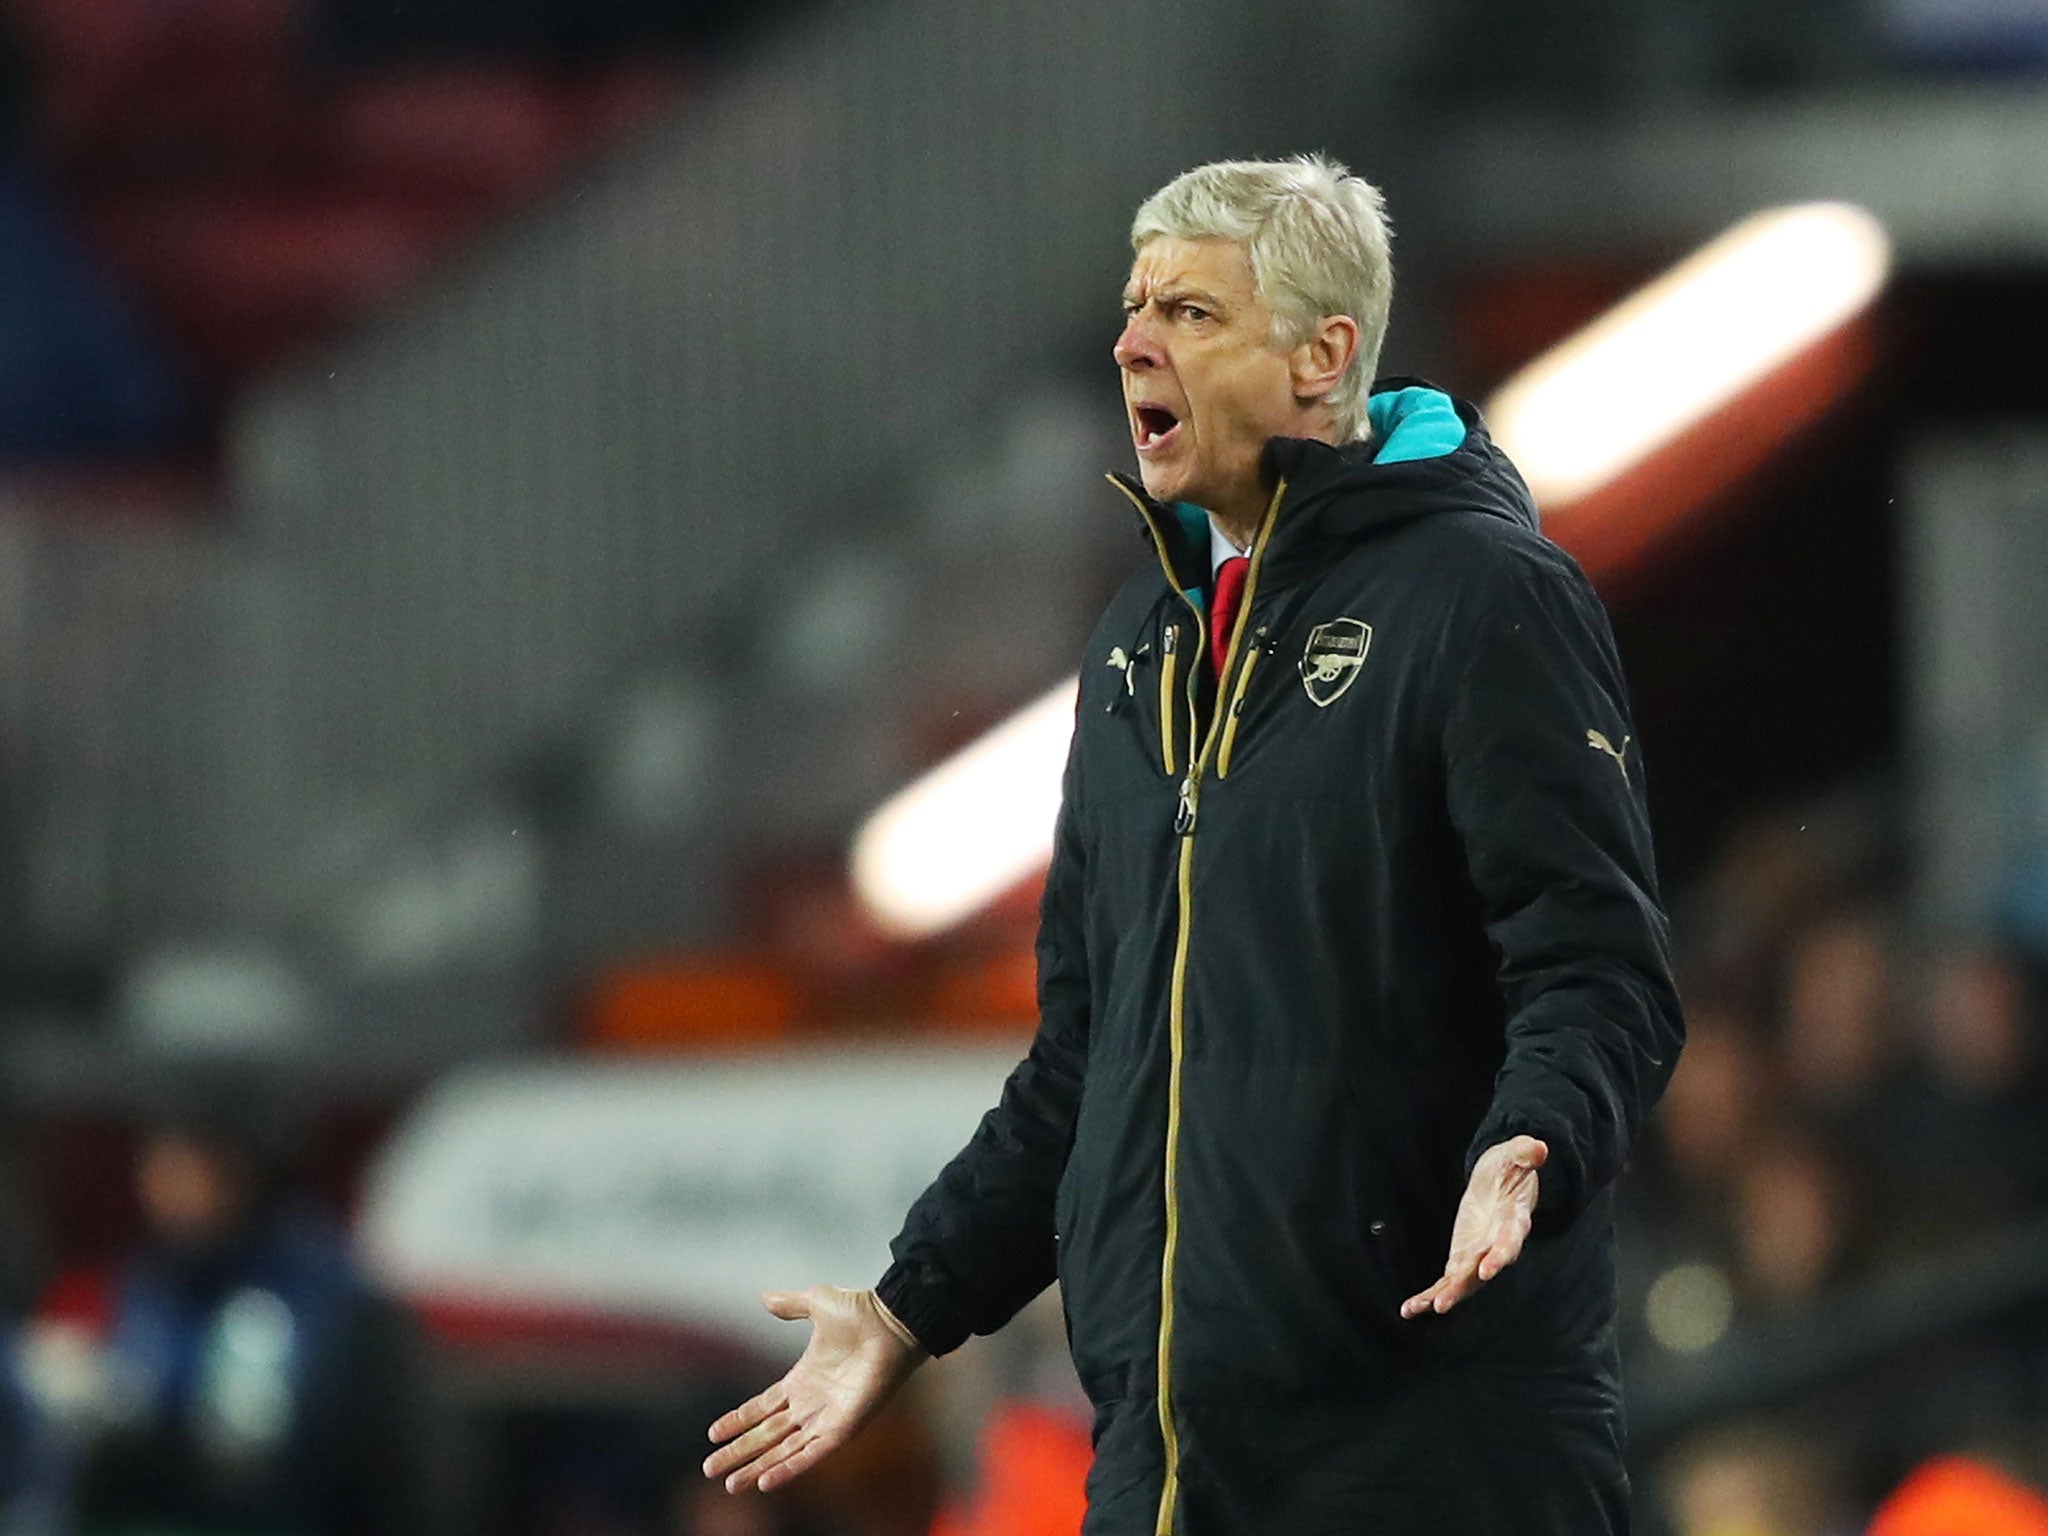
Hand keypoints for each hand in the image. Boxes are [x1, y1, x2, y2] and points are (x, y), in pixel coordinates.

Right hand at [703, 1286, 925, 1493]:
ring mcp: (826, 1418)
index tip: (712, 1435)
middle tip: (709, 1470)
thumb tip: (764, 1298)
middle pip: (766, 1435)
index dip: (738, 1421)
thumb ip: (791, 1305)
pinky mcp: (843, 1428)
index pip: (762, 1408)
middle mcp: (811, 1404)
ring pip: (783, 1451)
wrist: (893, 1321)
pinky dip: (788, 1469)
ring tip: (730, 1484)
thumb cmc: (862, 1312)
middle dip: (738, 1453)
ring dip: (756, 1467)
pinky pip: (811, 1455)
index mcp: (803, 1380)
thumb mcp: (817, 1303)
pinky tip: (765, 1481)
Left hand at [1400, 1136, 1546, 1318]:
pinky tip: (1409, 1309)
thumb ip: (1525, 1153)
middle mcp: (1497, 1245)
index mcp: (1514, 1222)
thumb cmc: (1510, 1167)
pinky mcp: (1462, 1258)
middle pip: (1482, 1270)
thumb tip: (1539, 1148)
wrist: (1501, 1180)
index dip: (1500, 1256)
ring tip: (1422, 1308)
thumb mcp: (1516, 1154)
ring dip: (1444, 1295)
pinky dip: (1428, 1296)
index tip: (1488, 1269)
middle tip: (1443, 1302)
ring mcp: (1479, 1255)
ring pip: (1463, 1282)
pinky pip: (1446, 1281)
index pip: (1509, 1242)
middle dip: (1462, 1285)